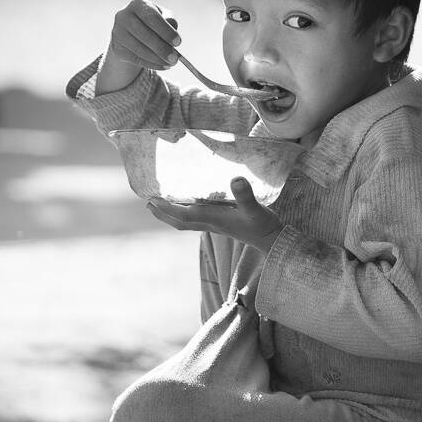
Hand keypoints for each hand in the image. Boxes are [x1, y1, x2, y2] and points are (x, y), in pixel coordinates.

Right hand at [96, 0, 181, 94]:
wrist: (131, 33)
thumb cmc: (153, 23)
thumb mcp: (163, 17)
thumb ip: (170, 21)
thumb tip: (173, 32)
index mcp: (137, 4)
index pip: (152, 18)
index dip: (166, 31)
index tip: (178, 43)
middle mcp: (123, 16)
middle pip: (145, 35)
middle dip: (162, 48)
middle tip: (175, 59)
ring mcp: (118, 33)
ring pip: (140, 49)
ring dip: (158, 59)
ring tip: (172, 63)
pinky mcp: (117, 48)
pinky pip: (136, 59)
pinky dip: (152, 64)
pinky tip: (163, 66)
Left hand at [147, 177, 283, 254]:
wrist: (273, 242)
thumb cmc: (264, 226)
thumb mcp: (256, 209)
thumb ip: (246, 195)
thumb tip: (236, 179)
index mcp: (214, 219)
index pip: (184, 215)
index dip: (167, 209)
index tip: (152, 200)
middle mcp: (211, 224)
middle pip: (179, 221)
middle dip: (162, 213)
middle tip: (148, 203)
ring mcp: (215, 226)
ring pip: (186, 222)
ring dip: (170, 215)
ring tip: (159, 205)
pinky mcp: (221, 225)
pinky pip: (196, 221)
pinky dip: (184, 214)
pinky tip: (187, 206)